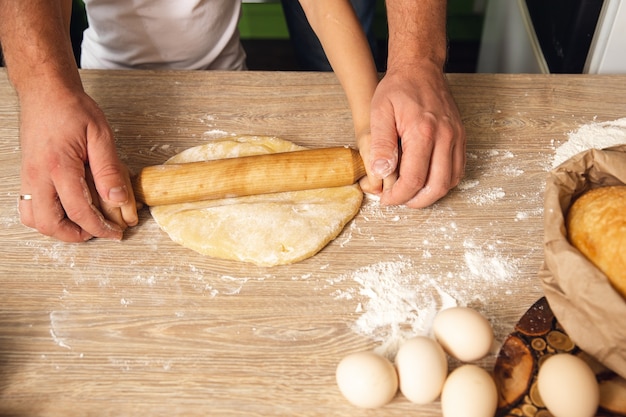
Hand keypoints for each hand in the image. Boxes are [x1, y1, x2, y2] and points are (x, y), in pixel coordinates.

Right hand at [17, 86, 137, 241]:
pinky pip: (28, 207)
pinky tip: (66, 210)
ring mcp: (28, 177)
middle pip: (50, 224)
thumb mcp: (101, 135)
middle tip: (99, 231)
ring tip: (83, 224)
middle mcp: (37, 176)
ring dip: (58, 229)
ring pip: (34, 220)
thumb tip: (118, 199)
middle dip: (77, 235)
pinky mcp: (26, 175)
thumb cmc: (72, 109)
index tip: (116, 232)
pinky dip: (46, 216)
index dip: (100, 228)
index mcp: (59, 167)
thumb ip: (109, 169)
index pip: (79, 211)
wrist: (45, 92)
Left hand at [359, 63, 465, 207]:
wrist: (420, 68)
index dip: (398, 196)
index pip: (413, 179)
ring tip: (410, 193)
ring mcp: (456, 136)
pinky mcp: (461, 136)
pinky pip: (458, 169)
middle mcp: (445, 136)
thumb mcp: (379, 113)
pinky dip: (443, 181)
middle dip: (415, 201)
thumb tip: (382, 173)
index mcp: (423, 132)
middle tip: (398, 200)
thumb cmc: (398, 89)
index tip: (386, 199)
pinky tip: (426, 180)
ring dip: (431, 194)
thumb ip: (380, 144)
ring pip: (450, 181)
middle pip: (436, 186)